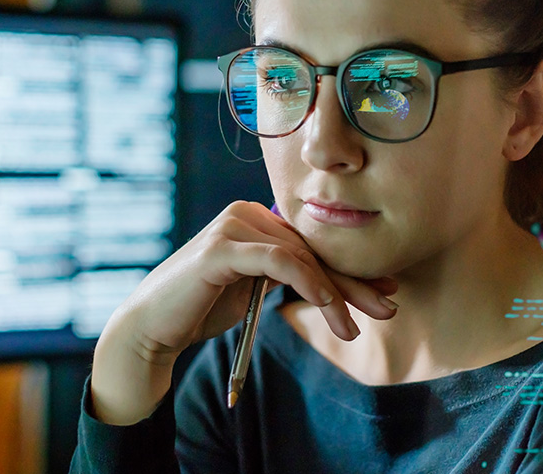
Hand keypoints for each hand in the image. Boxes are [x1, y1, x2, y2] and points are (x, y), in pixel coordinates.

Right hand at [113, 200, 398, 364]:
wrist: (153, 329)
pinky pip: (279, 261)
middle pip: (312, 250)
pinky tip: (328, 308)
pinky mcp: (221, 248)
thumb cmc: (202, 310)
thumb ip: (286, 275)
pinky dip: (308, 284)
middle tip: (389, 308)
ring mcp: (232, 226)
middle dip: (352, 283)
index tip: (386, 291)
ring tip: (352, 329)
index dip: (351, 269)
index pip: (312, 245)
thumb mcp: (255, 289)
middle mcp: (245, 213)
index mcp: (254, 219)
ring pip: (300, 257)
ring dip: (334, 295)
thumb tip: (336, 282)